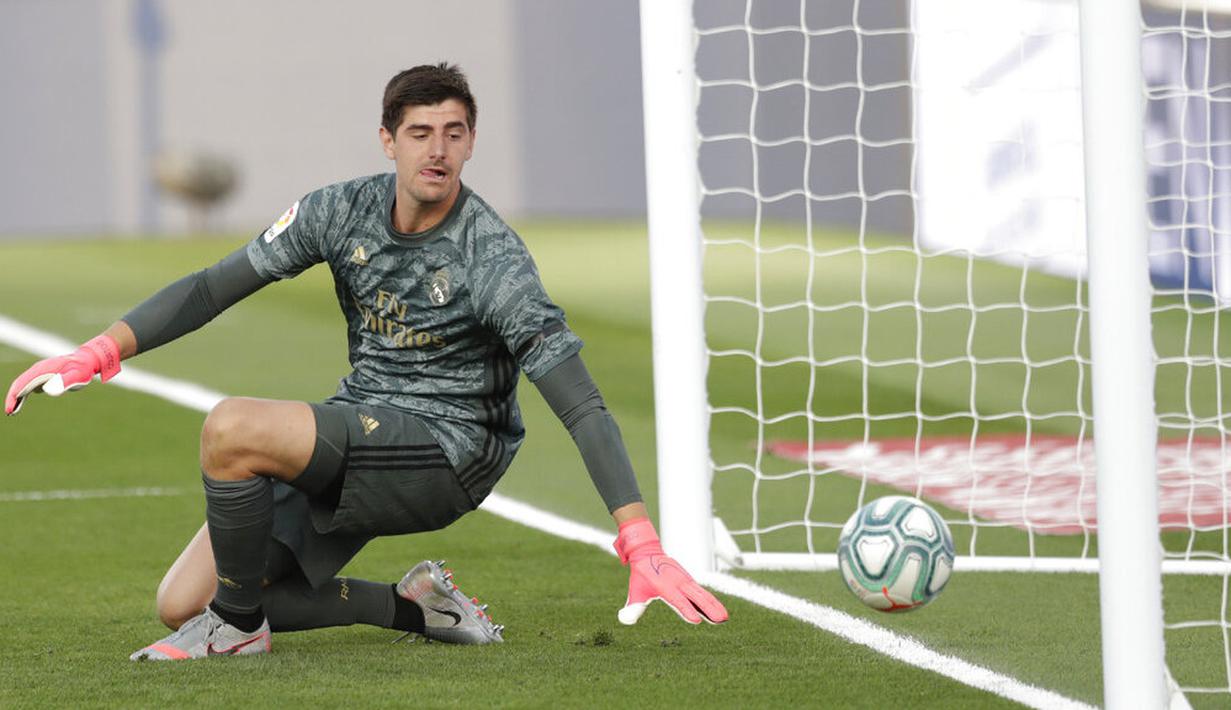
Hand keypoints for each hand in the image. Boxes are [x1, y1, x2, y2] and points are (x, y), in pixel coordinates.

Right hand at [5, 335, 121, 414]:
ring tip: (12, 411)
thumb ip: (64, 382)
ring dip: (16, 397)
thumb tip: (48, 390)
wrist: (87, 360)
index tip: (10, 410)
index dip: (14, 396)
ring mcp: (40, 372)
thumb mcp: (77, 376)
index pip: (22, 383)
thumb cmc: (83, 369)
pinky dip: (23, 394)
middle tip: (9, 413)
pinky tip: (21, 402)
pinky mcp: (43, 375)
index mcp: (43, 369)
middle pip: (19, 384)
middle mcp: (38, 369)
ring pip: (23, 384)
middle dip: (12, 398)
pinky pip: (29, 384)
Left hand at [613, 517, 727, 624]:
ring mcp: (685, 580)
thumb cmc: (642, 573)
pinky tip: (718, 610)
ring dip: (714, 605)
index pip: (677, 601)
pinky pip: (701, 592)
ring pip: (702, 594)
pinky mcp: (689, 580)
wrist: (648, 551)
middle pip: (696, 597)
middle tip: (721, 620)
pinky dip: (711, 600)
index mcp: (664, 586)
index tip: (696, 621)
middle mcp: (678, 582)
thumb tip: (625, 619)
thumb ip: (633, 606)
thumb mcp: (636, 590)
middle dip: (708, 609)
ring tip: (725, 617)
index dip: (686, 610)